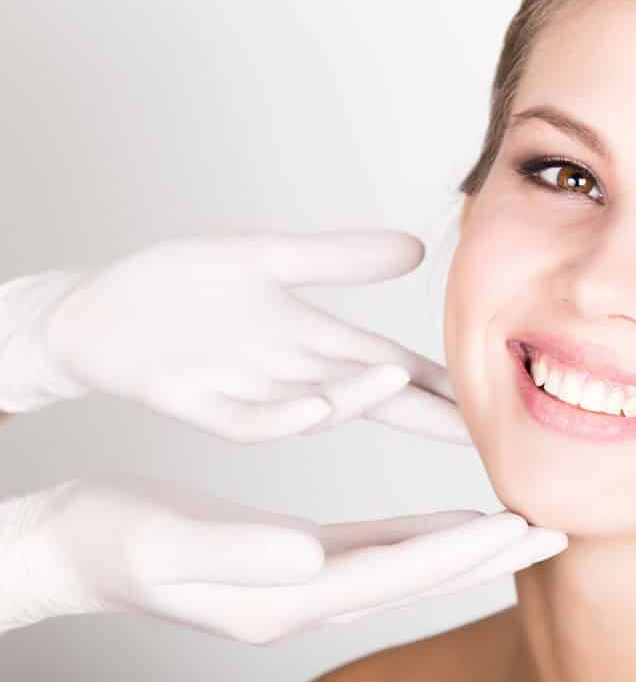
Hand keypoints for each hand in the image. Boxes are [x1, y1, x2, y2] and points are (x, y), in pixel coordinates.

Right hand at [0, 477, 566, 642]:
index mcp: (284, 597)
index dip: (460, 552)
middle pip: (420, 576)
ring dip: (471, 546)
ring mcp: (306, 582)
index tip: (520, 526)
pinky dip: (424, 535)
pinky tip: (455, 518)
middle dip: (490, 556)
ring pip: (410, 563)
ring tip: (526, 526)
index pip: (396, 575)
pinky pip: (378, 548)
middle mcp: (307, 596)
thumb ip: (239, 555)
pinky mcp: (298, 558)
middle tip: (557, 533)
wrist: (74, 548)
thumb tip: (311, 558)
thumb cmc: (110, 542)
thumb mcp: (165, 545)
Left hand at [33, 230, 468, 442]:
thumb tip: (419, 250)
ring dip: (360, 401)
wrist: (94, 312)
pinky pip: (251, 419)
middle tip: (481, 431)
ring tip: (405, 387)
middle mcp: (294, 374)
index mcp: (314, 342)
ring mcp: (250, 392)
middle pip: (373, 398)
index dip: (443, 382)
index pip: (395, 365)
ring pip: (319, 406)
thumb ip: (341, 258)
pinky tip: (320, 405)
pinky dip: (286, 415)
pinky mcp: (200, 403)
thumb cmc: (179, 287)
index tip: (495, 396)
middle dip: (426, 414)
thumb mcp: (270, 260)